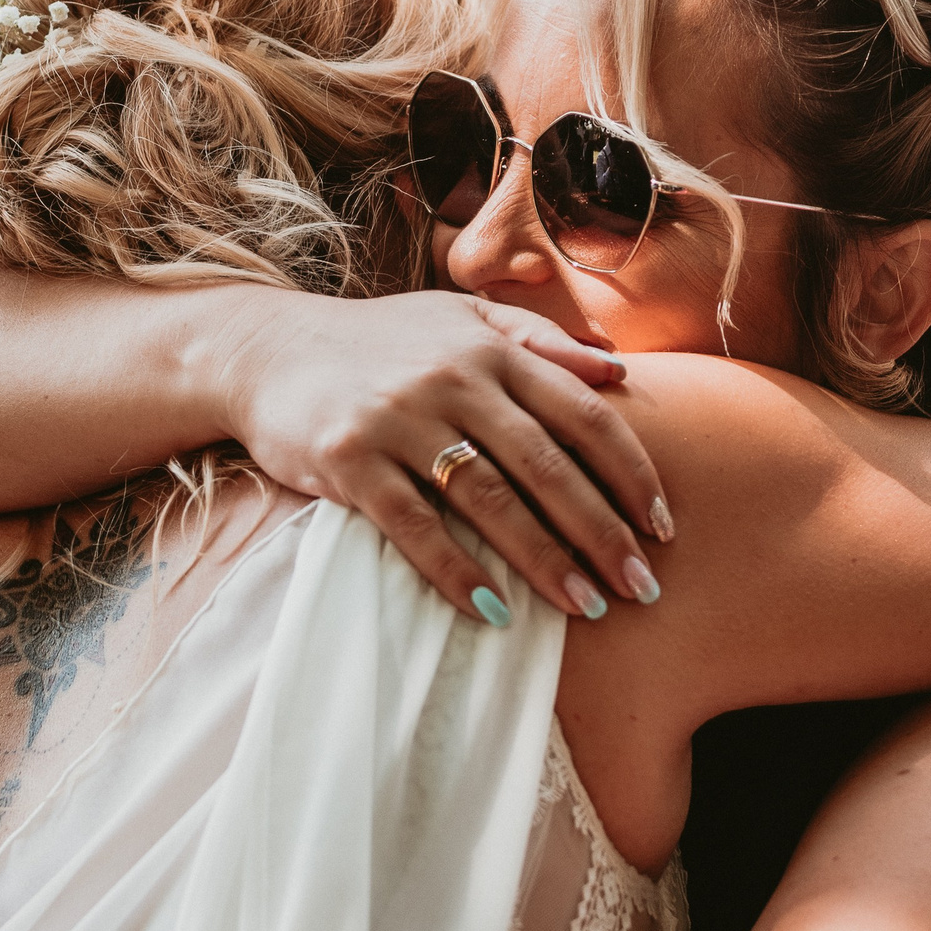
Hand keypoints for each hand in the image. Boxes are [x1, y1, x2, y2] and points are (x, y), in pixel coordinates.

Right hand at [210, 288, 668, 622]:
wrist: (267, 349)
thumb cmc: (378, 341)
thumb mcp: (460, 318)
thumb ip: (538, 339)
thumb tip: (618, 372)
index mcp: (490, 346)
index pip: (583, 414)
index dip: (631, 474)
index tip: (664, 527)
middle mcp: (451, 377)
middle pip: (547, 465)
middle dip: (602, 531)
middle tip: (642, 588)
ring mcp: (398, 418)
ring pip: (488, 500)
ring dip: (543, 560)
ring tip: (586, 606)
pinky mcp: (348, 459)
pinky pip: (413, 527)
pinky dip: (455, 572)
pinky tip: (492, 612)